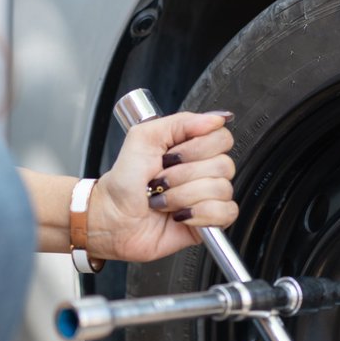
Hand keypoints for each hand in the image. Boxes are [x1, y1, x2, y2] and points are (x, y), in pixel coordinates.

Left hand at [87, 111, 235, 262]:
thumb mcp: (143, 138)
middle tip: (161, 180)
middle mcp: (203, 171)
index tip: (172, 155)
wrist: (112, 220)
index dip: (198, 147)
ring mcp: (208, 197)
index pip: (221, 138)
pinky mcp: (210, 222)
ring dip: (184, 196)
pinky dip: (200, 214)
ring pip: (221, 189)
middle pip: (224, 165)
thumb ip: (180, 122)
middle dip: (184, 175)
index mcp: (191, 148)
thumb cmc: (123, 184)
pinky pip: (226, 213)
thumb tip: (216, 118)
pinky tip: (180, 215)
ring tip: (163, 200)